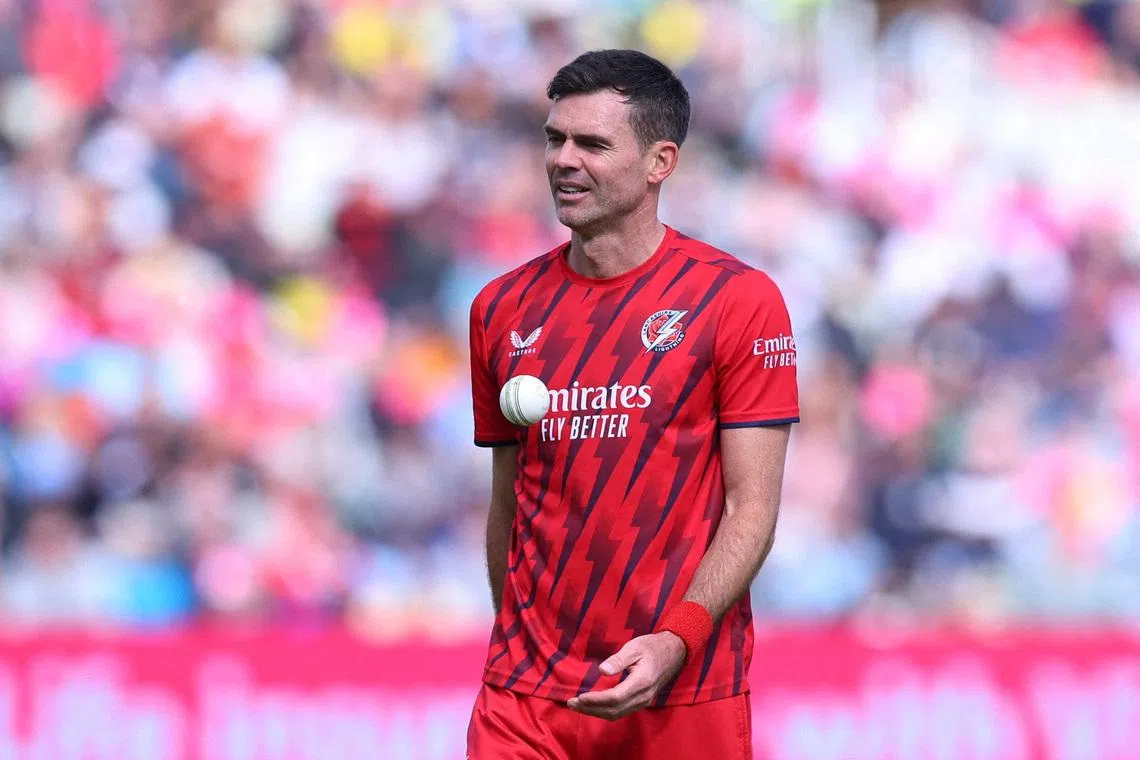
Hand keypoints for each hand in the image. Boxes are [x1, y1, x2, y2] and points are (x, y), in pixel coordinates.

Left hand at [566, 631, 686, 719]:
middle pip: (613, 710)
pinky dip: (605, 711)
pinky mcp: (641, 701)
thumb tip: (601, 670)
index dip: (595, 700)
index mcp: (641, 682)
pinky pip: (621, 711)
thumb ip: (618, 660)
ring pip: (617, 714)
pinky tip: (593, 706)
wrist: (674, 653)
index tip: (579, 697)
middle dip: (591, 709)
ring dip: (596, 712)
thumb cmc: (652, 647)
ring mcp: (643, 701)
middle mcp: (643, 696)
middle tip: (571, 703)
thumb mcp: (634, 647)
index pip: (615, 698)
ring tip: (578, 706)